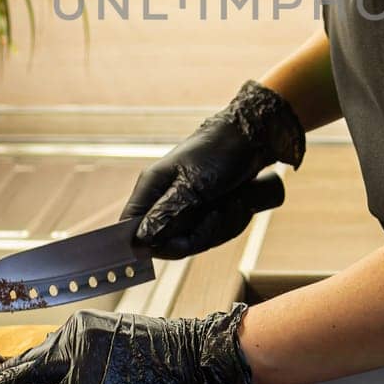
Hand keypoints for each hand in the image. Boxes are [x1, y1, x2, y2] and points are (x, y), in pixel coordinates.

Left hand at [0, 303, 274, 383]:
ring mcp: (81, 356)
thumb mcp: (114, 365)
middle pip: (16, 365)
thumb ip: (78, 380)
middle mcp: (73, 335)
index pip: (29, 356)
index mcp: (79, 329)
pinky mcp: (90, 382)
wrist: (197, 356)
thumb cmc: (165, 362)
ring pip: (21, 377)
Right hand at [120, 80, 304, 257]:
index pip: (131, 227)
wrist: (252, 139)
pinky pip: (212, 234)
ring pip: (195, 240)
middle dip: (200, 234)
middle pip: (168, 242)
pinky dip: (231, 222)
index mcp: (151, 187)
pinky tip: (240, 203)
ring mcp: (185, 207)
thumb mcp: (193, 184)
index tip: (181, 243)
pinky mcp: (204, 212)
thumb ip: (167, 212)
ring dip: (221, 226)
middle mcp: (163, 200)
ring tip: (233, 201)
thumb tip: (142, 239)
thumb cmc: (219, 151)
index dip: (151, 244)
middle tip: (218, 213)